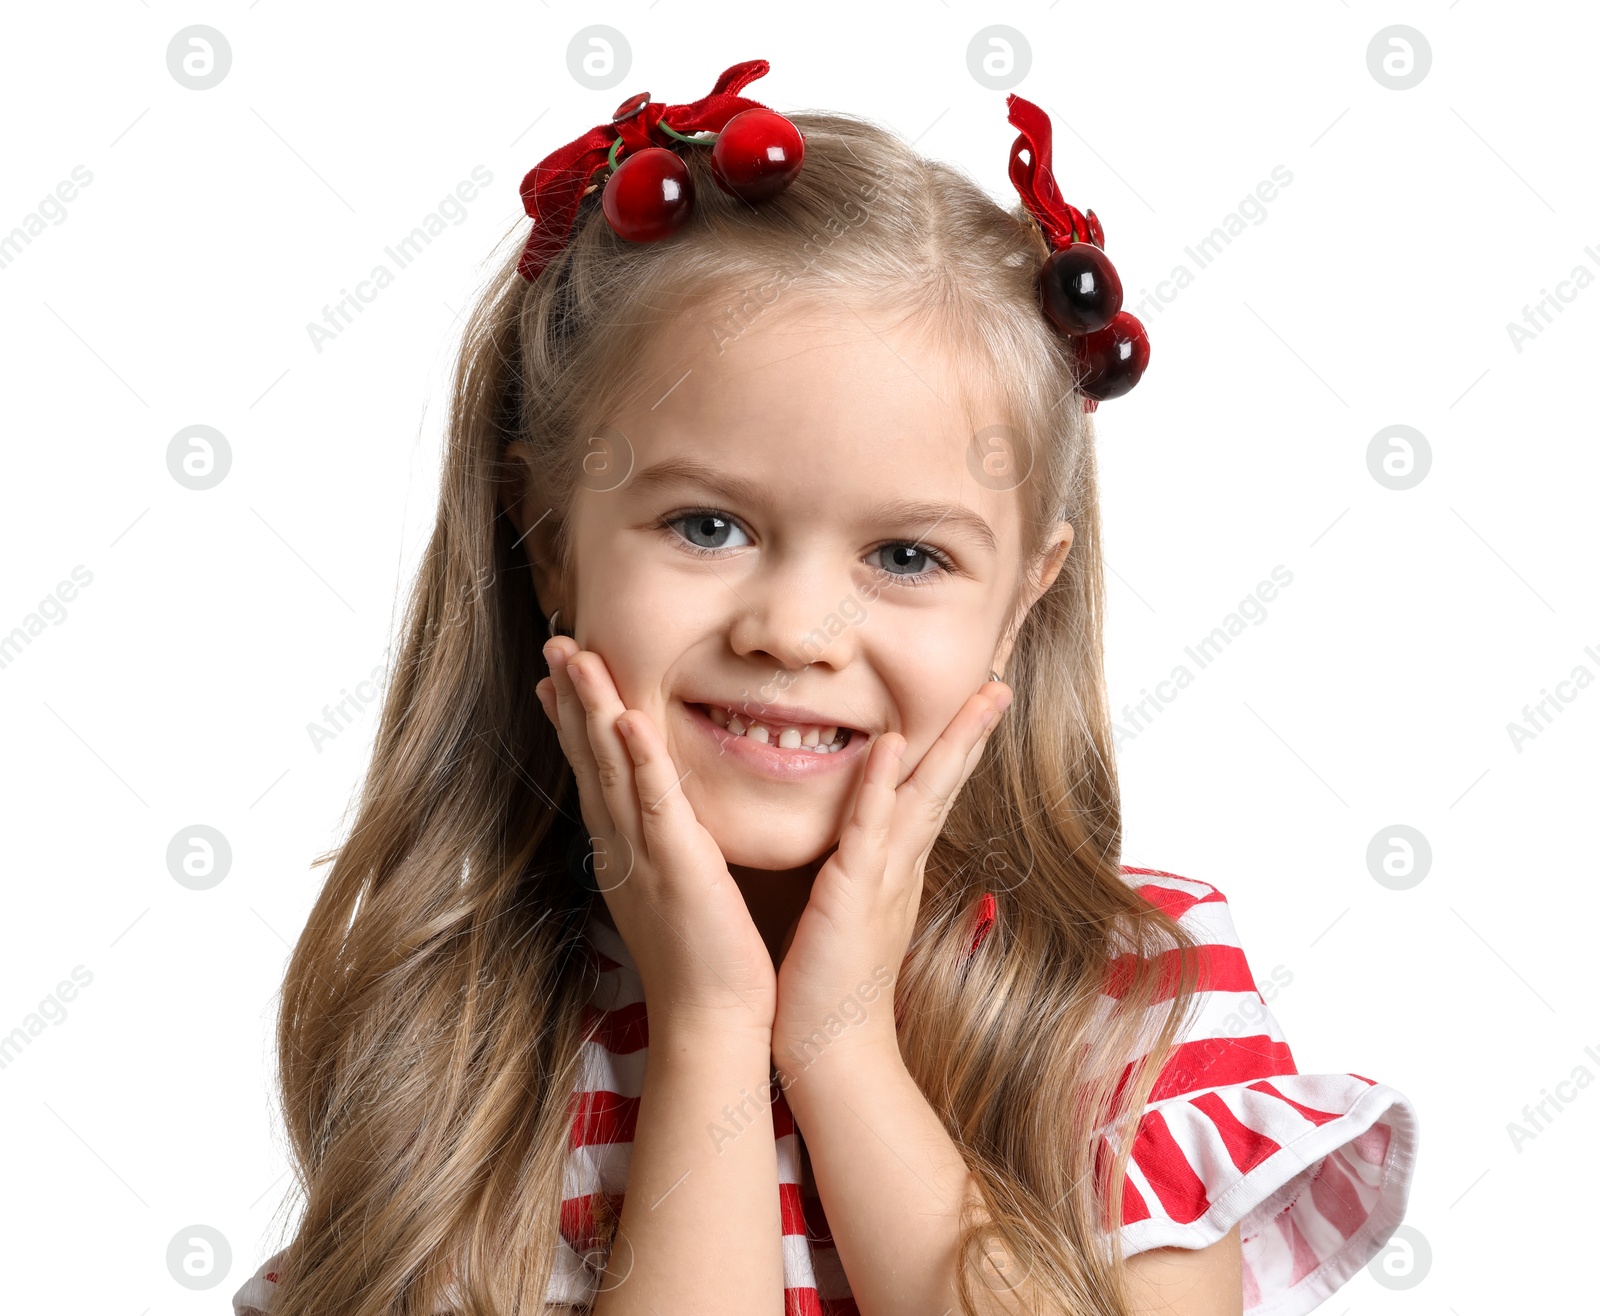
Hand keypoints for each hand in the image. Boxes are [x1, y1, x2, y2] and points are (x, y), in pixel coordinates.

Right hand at [537, 638, 775, 1040]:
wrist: (713, 1021)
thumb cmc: (705, 962)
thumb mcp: (678, 892)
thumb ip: (669, 851)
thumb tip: (665, 824)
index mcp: (627, 852)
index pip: (595, 773)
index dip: (574, 721)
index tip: (557, 676)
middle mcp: (624, 848)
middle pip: (590, 760)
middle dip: (571, 698)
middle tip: (554, 644)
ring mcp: (645, 856)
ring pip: (611, 769)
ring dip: (592, 709)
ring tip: (575, 657)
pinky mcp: (679, 867)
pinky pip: (656, 805)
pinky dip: (640, 760)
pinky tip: (627, 720)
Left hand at [771, 679, 1012, 1081]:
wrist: (828, 1047)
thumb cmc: (828, 982)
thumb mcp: (847, 910)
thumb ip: (857, 870)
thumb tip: (857, 844)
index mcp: (897, 868)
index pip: (931, 794)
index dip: (955, 749)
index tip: (976, 706)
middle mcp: (901, 867)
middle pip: (944, 786)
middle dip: (972, 733)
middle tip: (1001, 684)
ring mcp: (883, 878)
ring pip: (923, 796)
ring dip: (951, 745)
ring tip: (980, 697)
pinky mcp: (853, 893)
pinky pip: (870, 829)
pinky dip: (882, 785)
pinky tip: (894, 745)